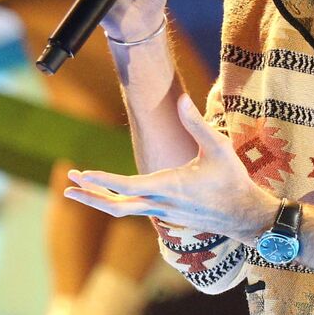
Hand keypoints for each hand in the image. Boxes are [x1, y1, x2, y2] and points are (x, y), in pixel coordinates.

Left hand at [64, 94, 278, 239]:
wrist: (245, 216)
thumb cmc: (232, 180)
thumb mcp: (219, 148)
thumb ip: (197, 124)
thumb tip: (182, 99)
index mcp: (169, 186)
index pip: (128, 185)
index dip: (103, 180)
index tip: (83, 175)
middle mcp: (161, 203)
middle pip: (117, 205)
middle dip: (91, 196)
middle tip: (68, 187)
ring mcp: (162, 212)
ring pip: (123, 208)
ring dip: (100, 199)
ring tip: (79, 190)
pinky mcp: (166, 215)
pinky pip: (134, 209)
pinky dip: (116, 200)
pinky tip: (107, 192)